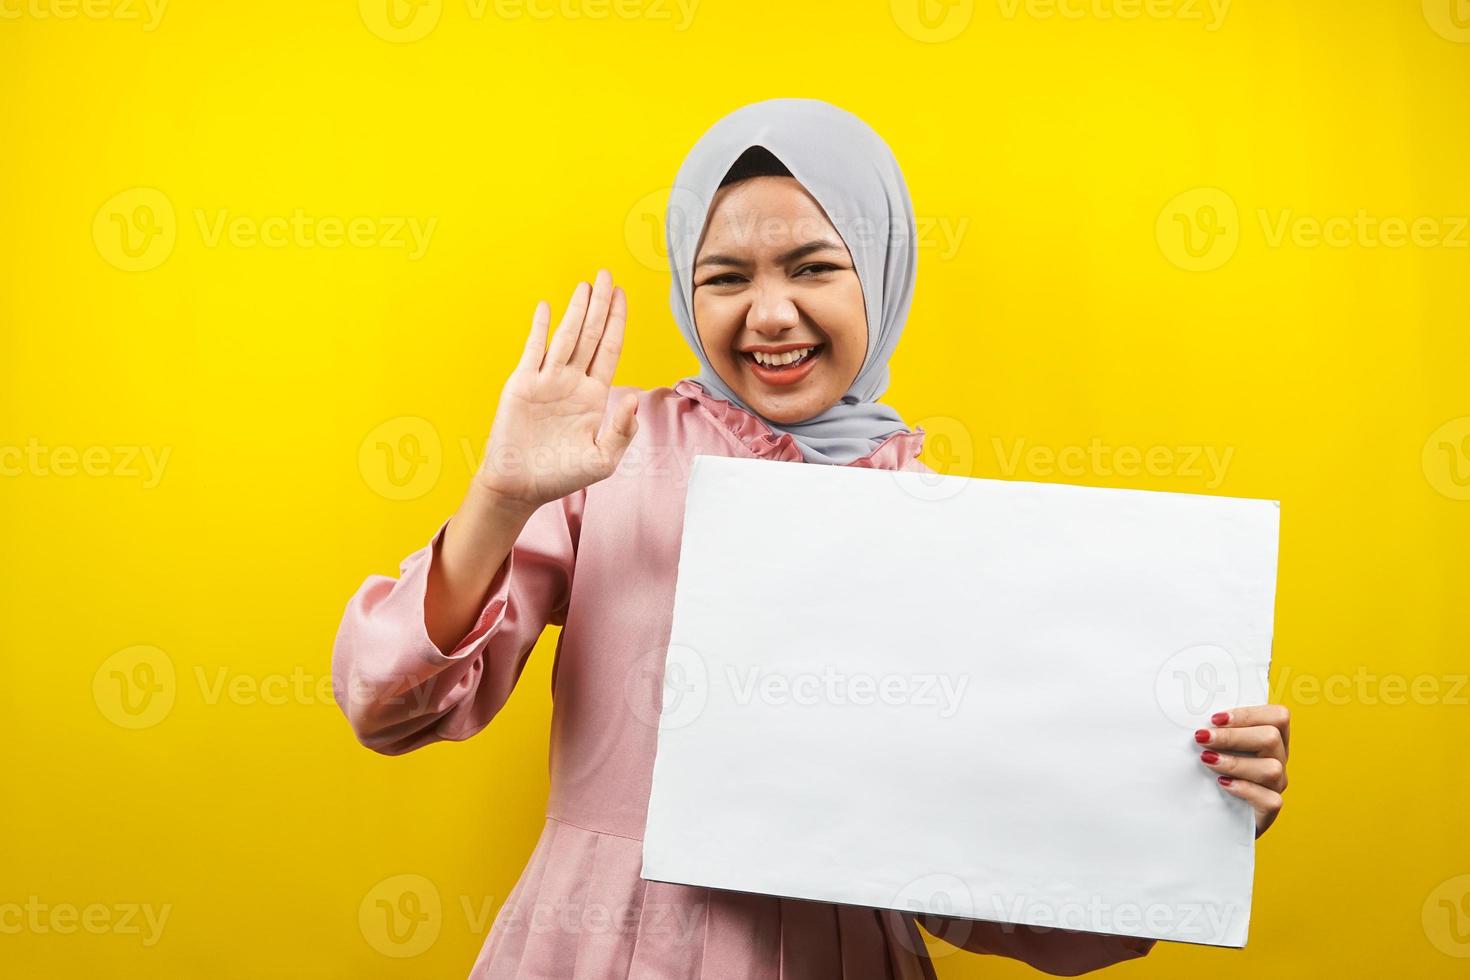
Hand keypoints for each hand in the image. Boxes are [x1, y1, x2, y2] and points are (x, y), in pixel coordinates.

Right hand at [474, 269, 638, 511]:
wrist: (520, 486)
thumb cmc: (561, 476)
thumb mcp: (602, 460)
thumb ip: (621, 431)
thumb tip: (633, 400)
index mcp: (593, 397)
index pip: (609, 350)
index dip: (617, 323)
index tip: (622, 296)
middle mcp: (572, 383)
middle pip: (590, 335)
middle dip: (600, 305)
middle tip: (608, 276)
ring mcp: (546, 381)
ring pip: (565, 337)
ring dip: (576, 311)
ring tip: (586, 285)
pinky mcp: (522, 384)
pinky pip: (533, 350)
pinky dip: (540, 328)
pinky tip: (547, 307)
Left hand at [1194, 704, 1289, 837]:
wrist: (1214, 812)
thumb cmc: (1212, 771)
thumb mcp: (1217, 745)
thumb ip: (1217, 730)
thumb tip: (1193, 716)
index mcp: (1271, 738)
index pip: (1277, 716)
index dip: (1248, 714)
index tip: (1215, 719)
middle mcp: (1278, 759)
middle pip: (1271, 738)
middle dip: (1233, 736)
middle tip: (1202, 738)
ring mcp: (1276, 784)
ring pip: (1271, 768)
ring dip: (1235, 762)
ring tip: (1207, 760)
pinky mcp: (1269, 808)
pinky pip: (1269, 799)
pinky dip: (1244, 789)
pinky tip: (1223, 783)